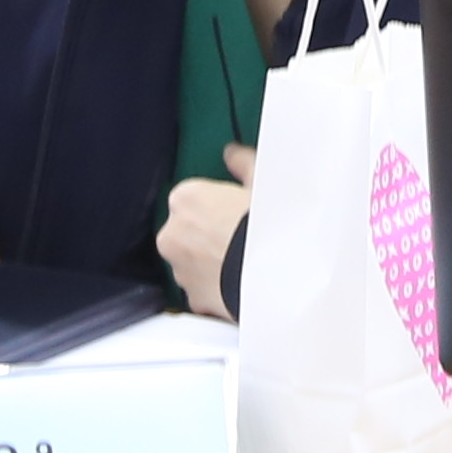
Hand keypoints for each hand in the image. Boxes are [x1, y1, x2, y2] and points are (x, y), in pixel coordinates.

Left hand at [163, 143, 257, 319]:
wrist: (279, 273)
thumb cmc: (270, 224)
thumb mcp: (262, 181)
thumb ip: (243, 163)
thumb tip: (234, 152)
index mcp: (186, 199)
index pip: (193, 198)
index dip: (216, 205)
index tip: (234, 210)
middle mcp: (173, 235)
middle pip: (188, 232)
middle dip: (209, 235)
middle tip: (241, 237)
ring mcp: (180, 270)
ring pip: (193, 263)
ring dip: (211, 263)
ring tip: (244, 263)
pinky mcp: (194, 300)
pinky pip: (203, 291)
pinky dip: (216, 289)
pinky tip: (240, 284)